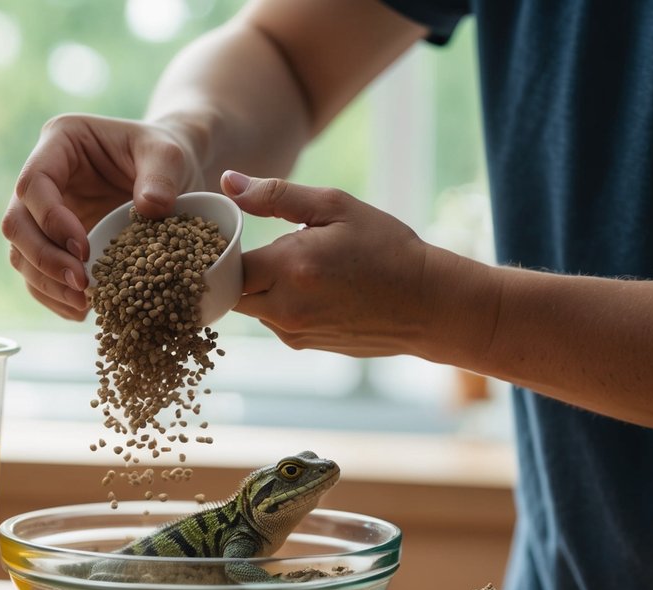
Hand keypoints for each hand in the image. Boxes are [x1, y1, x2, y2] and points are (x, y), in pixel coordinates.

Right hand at [1, 114, 204, 319]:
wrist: (171, 174)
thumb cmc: (165, 154)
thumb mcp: (169, 155)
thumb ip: (161, 177)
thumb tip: (151, 208)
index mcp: (60, 142)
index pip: (34, 183)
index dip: (51, 220)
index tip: (84, 248)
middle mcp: (42, 177)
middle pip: (16, 223)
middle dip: (44, 259)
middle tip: (81, 283)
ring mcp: (42, 213)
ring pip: (20, 254)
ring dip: (47, 284)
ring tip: (84, 304)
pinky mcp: (53, 243)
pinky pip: (38, 275)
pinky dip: (55, 297)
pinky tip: (82, 311)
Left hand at [222, 171, 436, 357]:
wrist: (428, 304)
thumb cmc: (386, 248)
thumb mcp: (336, 207)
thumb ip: (275, 195)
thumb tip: (228, 182)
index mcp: (289, 266)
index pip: (225, 262)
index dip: (224, 247)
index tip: (236, 234)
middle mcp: (284, 306)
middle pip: (231, 291)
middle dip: (238, 270)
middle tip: (261, 248)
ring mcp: (292, 331)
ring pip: (251, 308)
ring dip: (259, 288)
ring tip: (294, 268)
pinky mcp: (302, 344)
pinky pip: (272, 322)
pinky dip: (279, 305)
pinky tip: (311, 289)